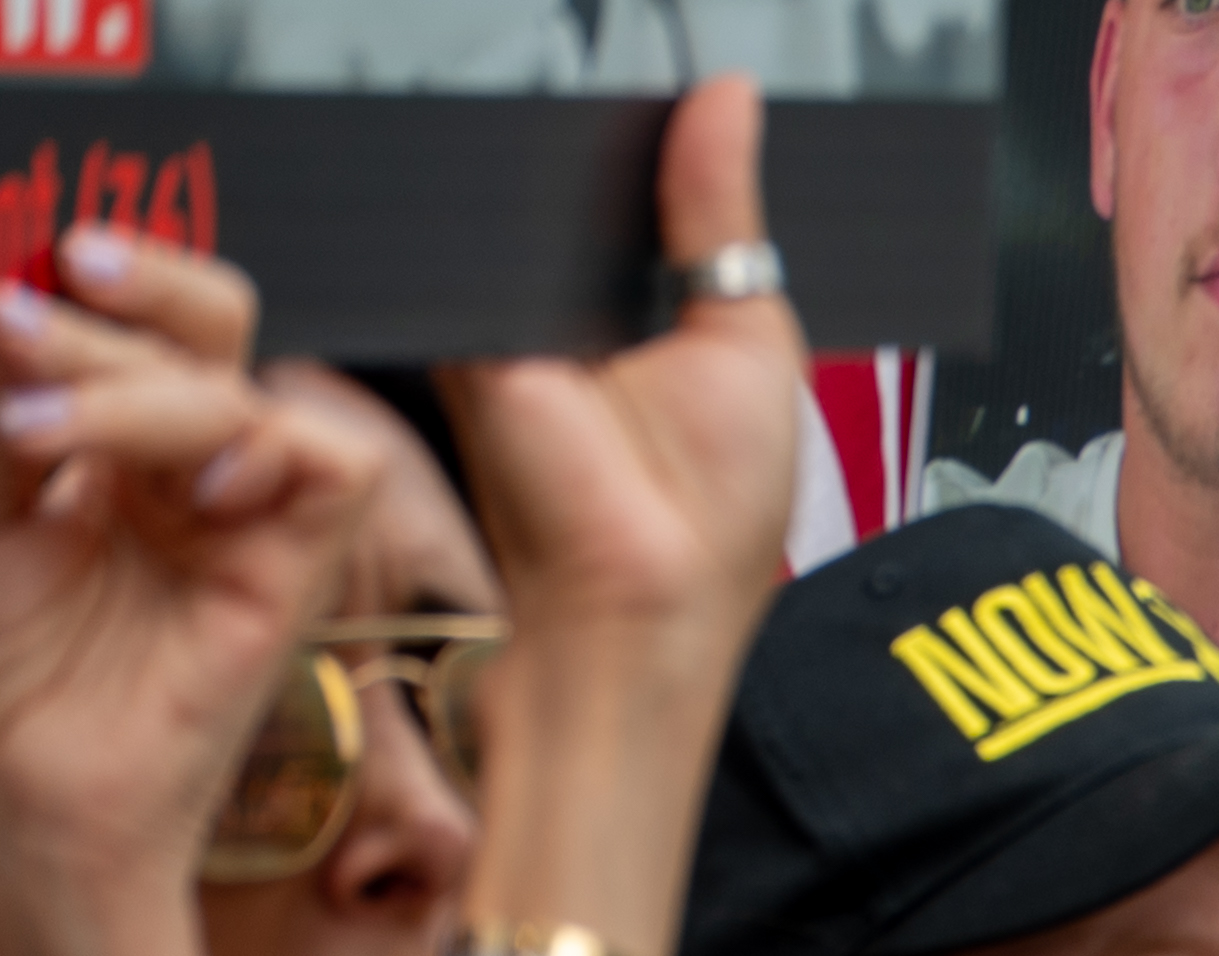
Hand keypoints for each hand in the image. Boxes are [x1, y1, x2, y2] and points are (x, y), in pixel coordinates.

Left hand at [0, 235, 378, 901]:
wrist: (21, 796)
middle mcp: (187, 478)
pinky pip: (334, 470)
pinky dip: (270, 446)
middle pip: (217, 328)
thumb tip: (30, 307)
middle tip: (38, 306)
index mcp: (117, 454)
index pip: (142, 330)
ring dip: (143, 390)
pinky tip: (192, 484)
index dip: (104, 285)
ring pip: (249, 391)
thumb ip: (8, 406)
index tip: (27, 275)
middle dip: (139, 292)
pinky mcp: (291, 580)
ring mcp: (245, 525)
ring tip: (41, 435)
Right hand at [435, 84, 802, 720]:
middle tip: (641, 92)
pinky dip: (506, 210)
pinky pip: (480, 241)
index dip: (668, 149)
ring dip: (559, 169)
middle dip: (617, 146)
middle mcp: (577, 309)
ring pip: (526, 204)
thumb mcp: (750, 338)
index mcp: (653, 311)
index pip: (647, 198)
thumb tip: (730, 100)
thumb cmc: (710, 513)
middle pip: (579, 187)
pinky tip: (535, 177)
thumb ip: (721, 211)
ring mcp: (516, 316)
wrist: (640, 600)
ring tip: (596, 128)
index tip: (688, 92)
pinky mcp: (468, 330)